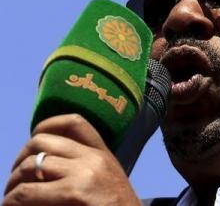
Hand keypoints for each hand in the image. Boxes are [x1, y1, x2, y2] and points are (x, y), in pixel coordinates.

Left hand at [3, 114, 141, 205]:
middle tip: (15, 180)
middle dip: (20, 159)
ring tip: (11, 199)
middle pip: (42, 141)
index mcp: (103, 154)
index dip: (46, 124)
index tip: (32, 141)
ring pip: (31, 165)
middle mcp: (94, 158)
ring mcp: (85, 173)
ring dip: (13, 183)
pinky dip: (13, 200)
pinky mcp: (75, 192)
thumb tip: (45, 164)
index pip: (74, 122)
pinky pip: (27, 191)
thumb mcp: (106, 182)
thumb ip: (84, 168)